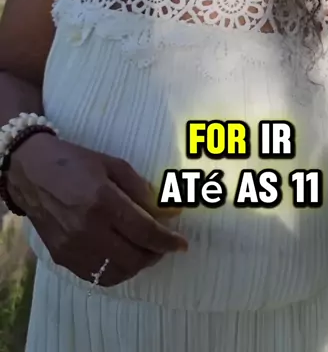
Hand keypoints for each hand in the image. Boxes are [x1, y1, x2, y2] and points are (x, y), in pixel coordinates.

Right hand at [7, 132, 187, 286]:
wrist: (32, 173)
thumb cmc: (76, 162)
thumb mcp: (114, 165)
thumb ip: (143, 190)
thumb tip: (170, 212)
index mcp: (102, 200)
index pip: (144, 231)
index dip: (167, 241)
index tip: (182, 243)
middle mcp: (87, 228)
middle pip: (134, 257)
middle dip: (155, 254)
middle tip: (163, 244)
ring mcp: (73, 247)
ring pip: (117, 272)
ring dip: (138, 265)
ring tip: (144, 250)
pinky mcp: (63, 258)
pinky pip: (97, 276)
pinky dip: (117, 270)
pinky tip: (123, 255)